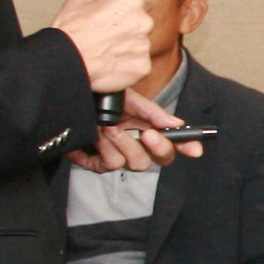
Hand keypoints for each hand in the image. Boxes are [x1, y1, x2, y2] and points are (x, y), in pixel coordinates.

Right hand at [52, 0, 156, 93]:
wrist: (67, 63)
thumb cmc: (70, 33)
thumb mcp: (78, 2)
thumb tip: (99, 0)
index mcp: (131, 1)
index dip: (137, 5)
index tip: (129, 11)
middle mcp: (142, 22)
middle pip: (143, 23)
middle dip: (129, 28)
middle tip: (109, 35)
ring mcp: (144, 46)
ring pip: (140, 45)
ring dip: (128, 47)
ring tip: (106, 51)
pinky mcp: (143, 66)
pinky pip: (139, 64)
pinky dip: (127, 66)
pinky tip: (110, 64)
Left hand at [67, 86, 189, 175]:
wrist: (68, 99)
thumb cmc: (98, 99)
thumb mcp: (129, 100)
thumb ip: (153, 113)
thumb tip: (176, 123)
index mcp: (146, 129)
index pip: (173, 142)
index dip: (186, 146)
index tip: (194, 149)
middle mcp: (135, 145)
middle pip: (159, 159)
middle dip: (156, 146)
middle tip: (146, 133)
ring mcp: (118, 155)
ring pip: (135, 163)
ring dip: (124, 143)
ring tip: (108, 126)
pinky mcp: (98, 163)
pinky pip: (110, 165)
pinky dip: (104, 149)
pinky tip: (96, 135)